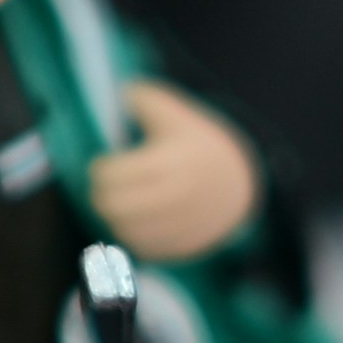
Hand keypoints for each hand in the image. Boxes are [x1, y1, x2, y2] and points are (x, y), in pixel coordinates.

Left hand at [82, 77, 259, 262]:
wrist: (242, 182)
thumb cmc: (200, 145)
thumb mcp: (177, 115)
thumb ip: (144, 99)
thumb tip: (118, 92)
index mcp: (172, 161)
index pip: (114, 176)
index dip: (99, 171)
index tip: (101, 165)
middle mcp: (177, 197)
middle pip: (115, 207)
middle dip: (100, 195)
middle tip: (102, 187)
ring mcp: (182, 225)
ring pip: (126, 231)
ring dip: (114, 218)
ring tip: (118, 203)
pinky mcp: (185, 246)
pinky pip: (144, 249)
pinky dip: (133, 237)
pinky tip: (135, 221)